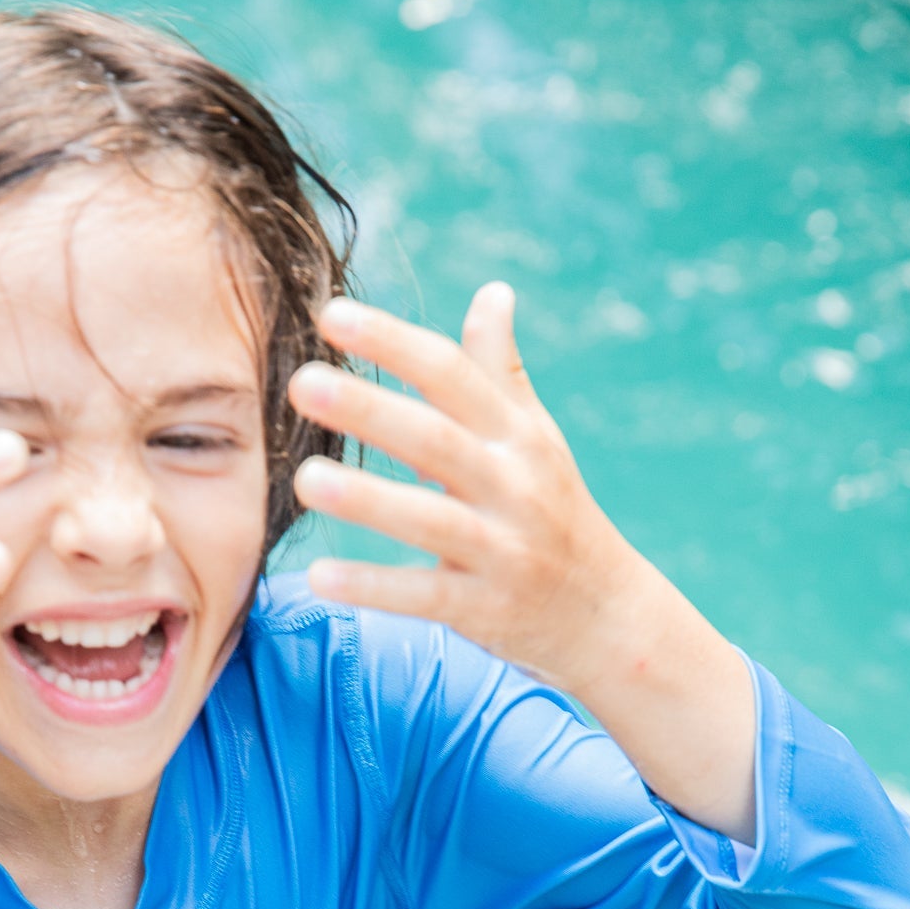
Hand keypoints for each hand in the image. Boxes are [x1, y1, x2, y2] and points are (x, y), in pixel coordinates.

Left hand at [288, 284, 757, 841]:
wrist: (607, 617)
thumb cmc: (556, 515)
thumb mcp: (537, 440)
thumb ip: (502, 371)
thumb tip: (493, 292)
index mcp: (519, 436)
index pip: (452, 376)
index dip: (394, 343)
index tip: (333, 315)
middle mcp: (514, 486)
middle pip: (437, 439)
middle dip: (371, 409)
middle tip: (302, 382)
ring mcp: (503, 551)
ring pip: (431, 520)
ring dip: (368, 501)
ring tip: (303, 480)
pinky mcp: (487, 610)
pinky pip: (425, 597)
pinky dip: (373, 588)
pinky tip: (319, 577)